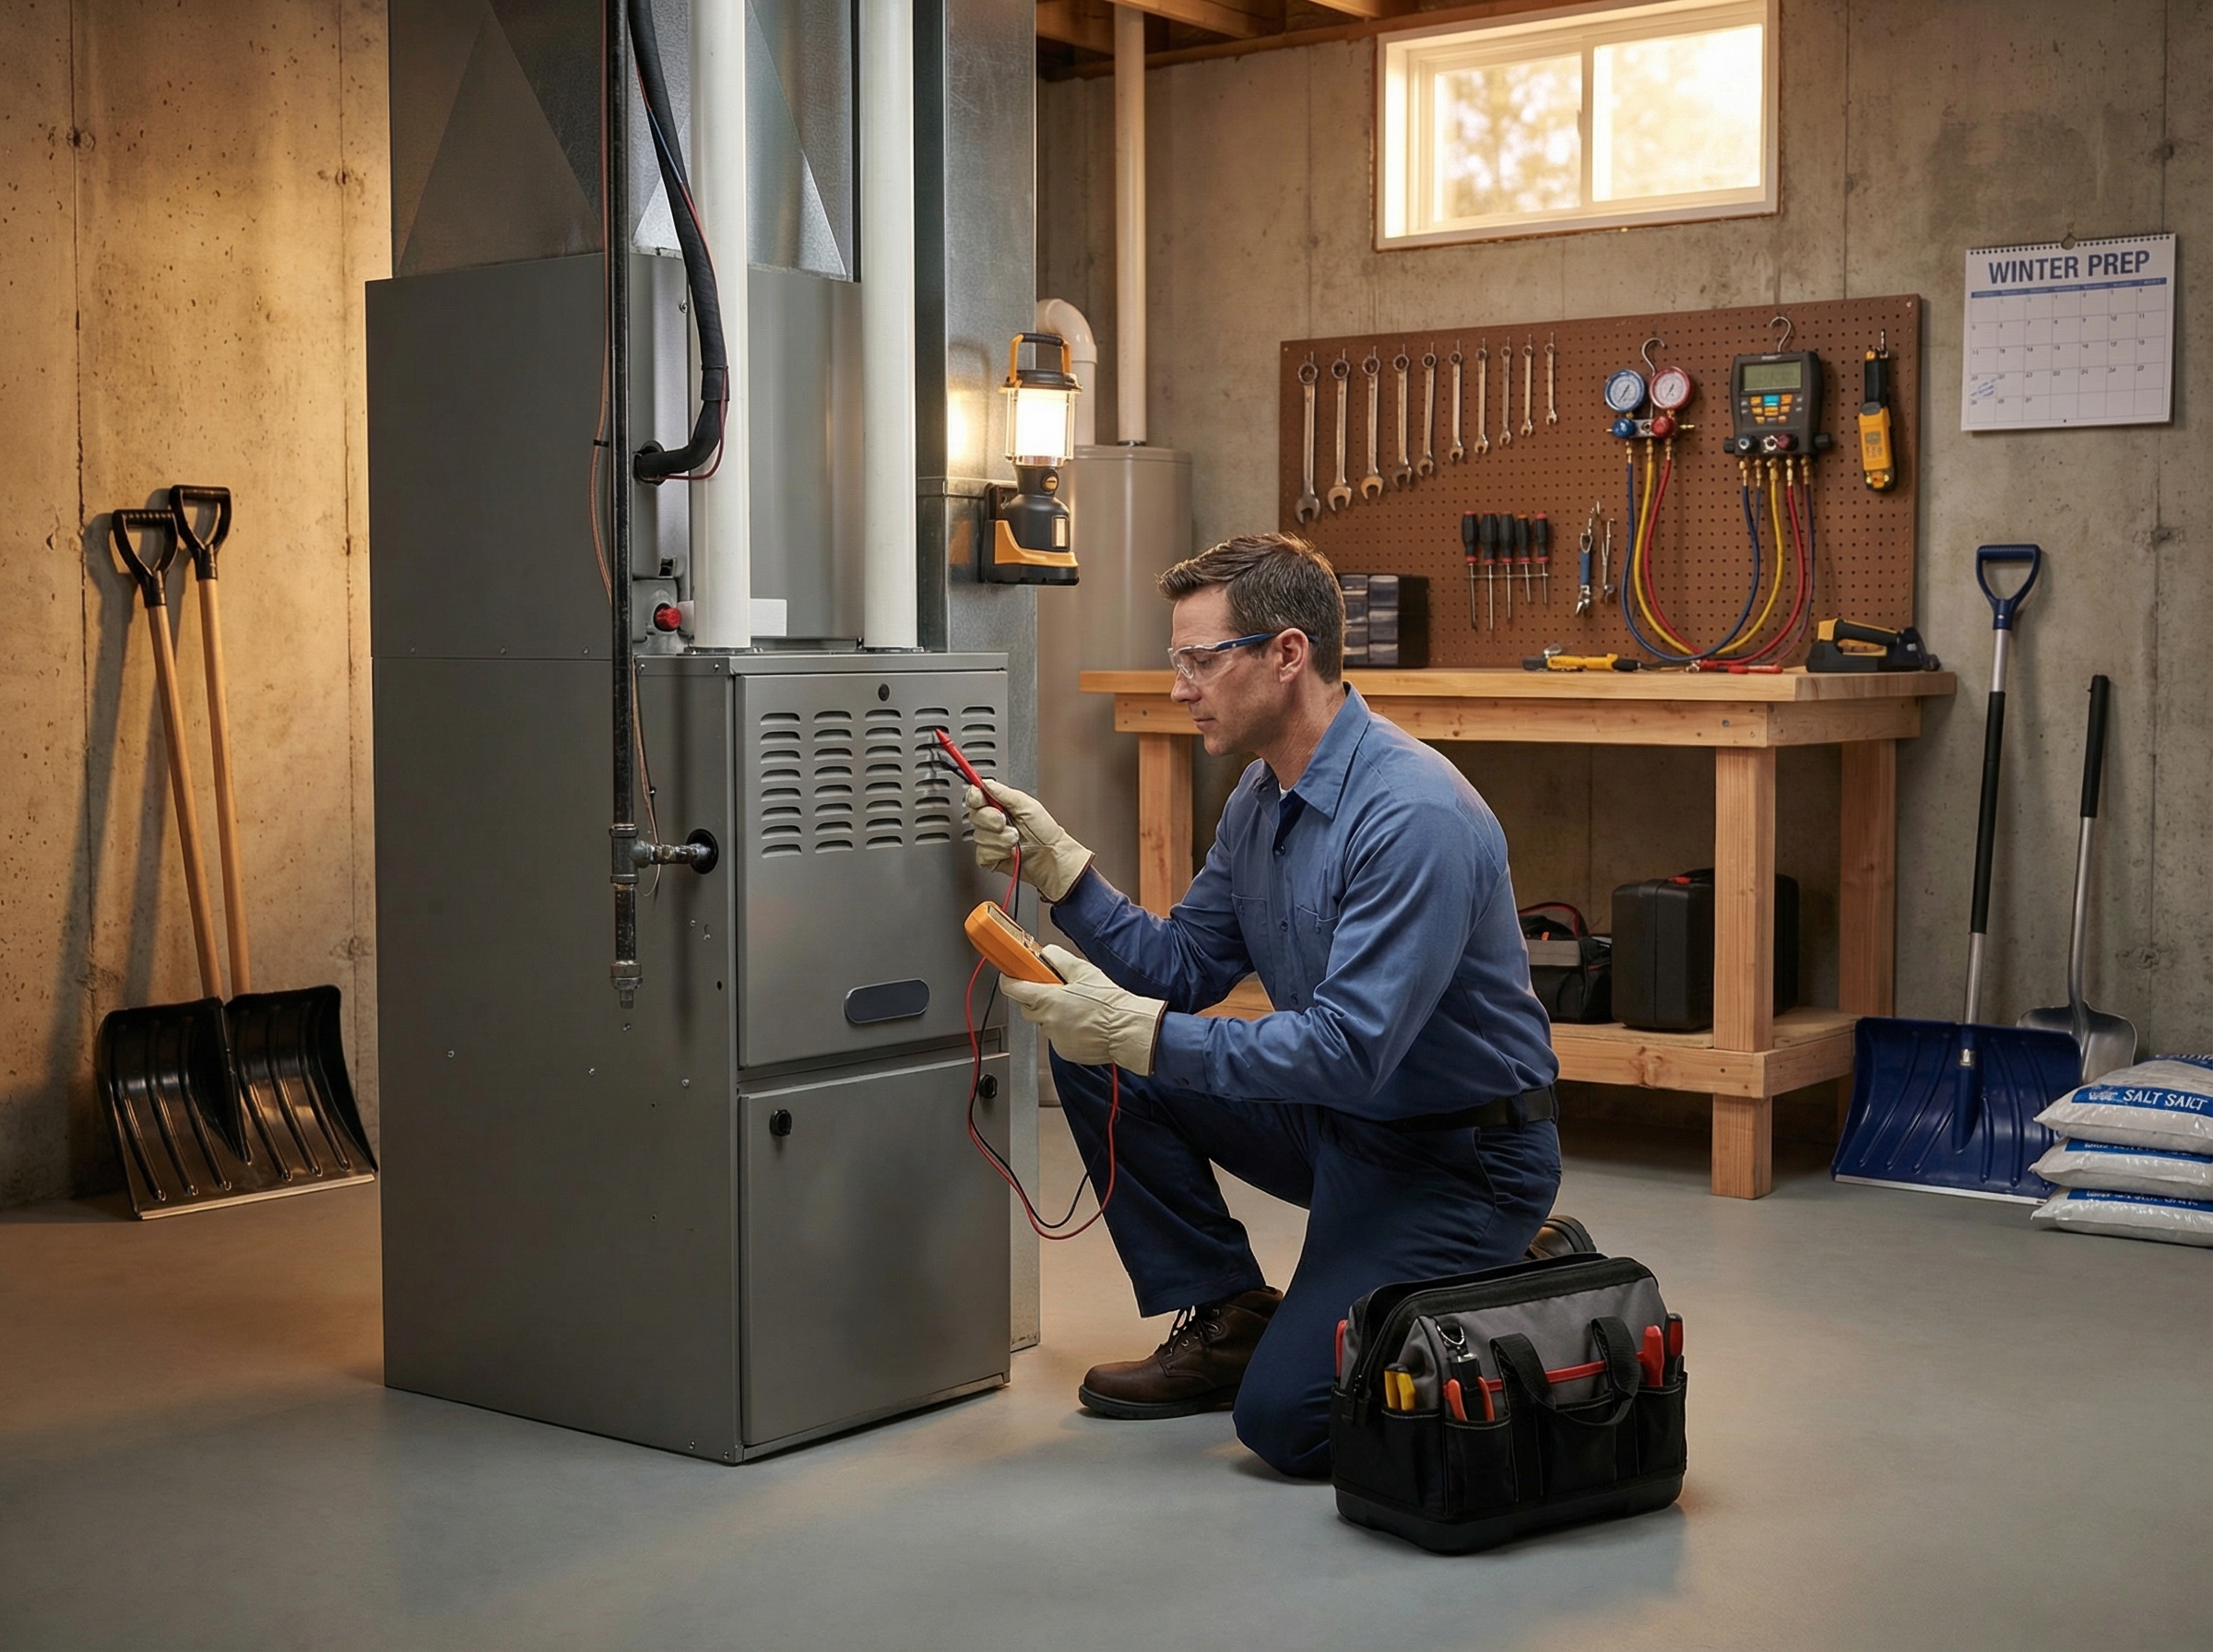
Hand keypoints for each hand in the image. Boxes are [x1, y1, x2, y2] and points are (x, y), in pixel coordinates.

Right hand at [963, 781, 1092, 903]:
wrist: (1052, 857)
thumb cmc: (1045, 832)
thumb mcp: (1027, 805)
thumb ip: (1003, 792)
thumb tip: (985, 783)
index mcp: (1000, 805)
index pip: (976, 797)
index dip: (975, 797)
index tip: (981, 799)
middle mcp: (992, 821)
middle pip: (975, 816)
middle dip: (992, 820)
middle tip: (1007, 822)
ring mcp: (990, 840)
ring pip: (979, 836)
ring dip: (1000, 839)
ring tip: (1015, 840)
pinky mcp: (989, 858)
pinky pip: (983, 853)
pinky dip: (998, 853)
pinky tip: (1010, 852)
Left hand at [1001, 945, 1165, 1074]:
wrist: (1127, 1029)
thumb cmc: (1109, 1003)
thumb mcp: (1084, 971)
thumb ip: (1059, 959)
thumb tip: (1046, 953)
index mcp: (1048, 1000)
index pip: (1013, 989)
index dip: (1009, 980)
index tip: (1009, 975)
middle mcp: (1047, 1021)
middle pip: (1027, 1007)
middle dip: (1035, 997)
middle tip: (1053, 989)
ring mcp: (1055, 1038)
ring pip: (1043, 1022)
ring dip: (1052, 1014)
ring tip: (1075, 1007)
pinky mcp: (1064, 1051)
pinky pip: (1056, 1037)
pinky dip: (1063, 1029)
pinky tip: (1081, 1023)